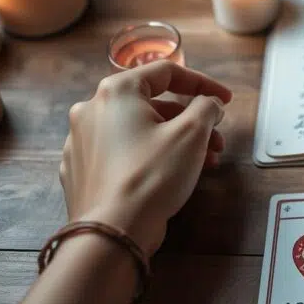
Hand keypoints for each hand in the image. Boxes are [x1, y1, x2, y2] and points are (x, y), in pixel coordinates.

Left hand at [60, 61, 232, 254]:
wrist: (112, 231)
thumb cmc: (152, 175)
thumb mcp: (191, 134)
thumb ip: (205, 107)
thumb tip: (207, 103)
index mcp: (116, 91)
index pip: (166, 72)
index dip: (203, 83)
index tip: (225, 100)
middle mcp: (91, 109)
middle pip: (152, 104)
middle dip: (190, 121)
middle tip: (216, 139)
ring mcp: (80, 141)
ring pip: (137, 130)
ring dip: (174, 140)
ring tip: (203, 162)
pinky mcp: (79, 170)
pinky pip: (121, 153)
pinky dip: (149, 156)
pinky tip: (169, 174)